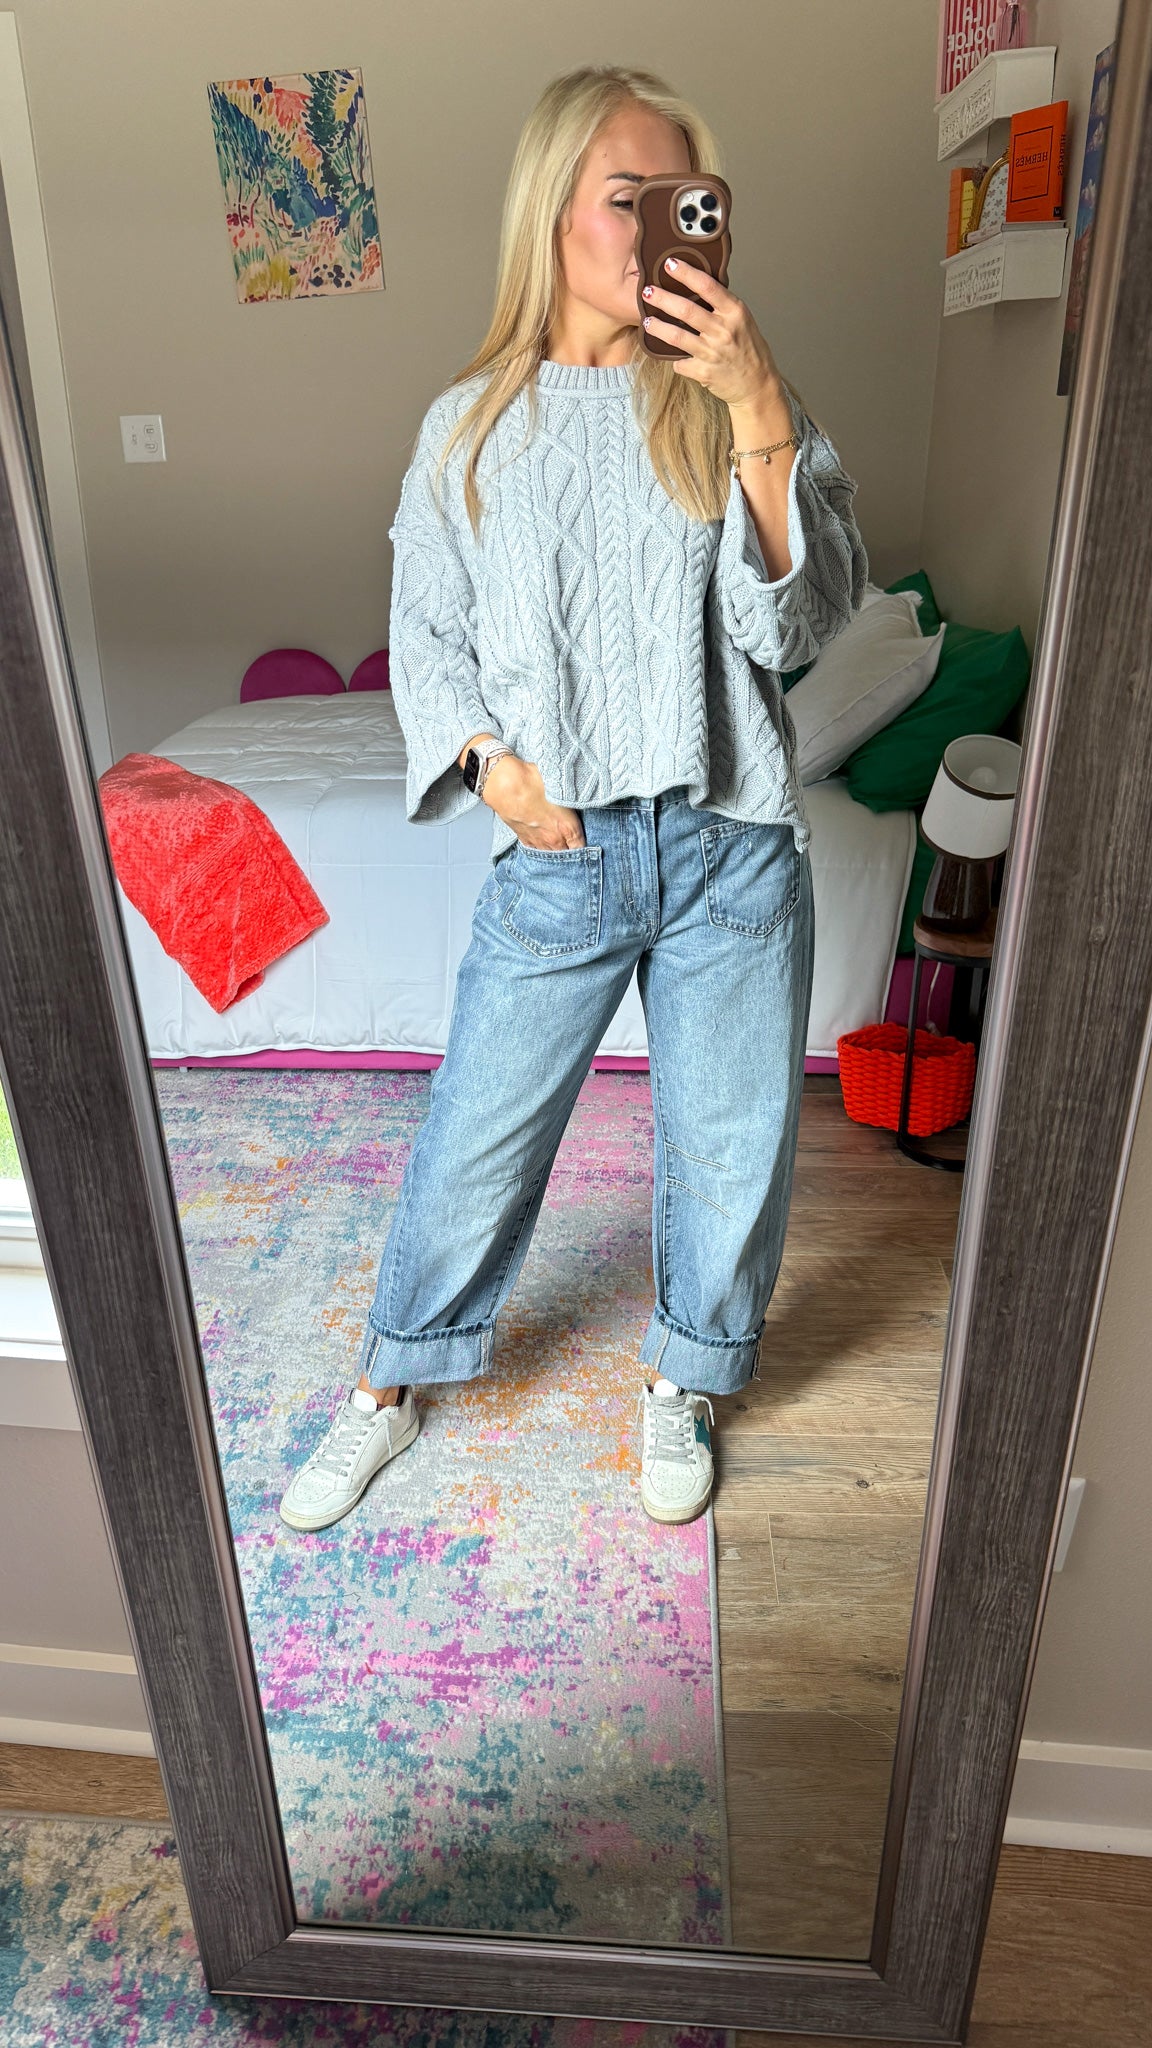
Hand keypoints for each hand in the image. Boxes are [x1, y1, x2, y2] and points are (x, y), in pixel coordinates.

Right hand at [482, 754, 585, 848]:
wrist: (505, 785)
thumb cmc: (533, 782)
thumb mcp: (562, 786)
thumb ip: (575, 797)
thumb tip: (582, 795)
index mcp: (568, 827)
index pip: (582, 847)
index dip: (588, 846)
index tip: (589, 841)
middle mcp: (554, 839)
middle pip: (568, 855)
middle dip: (573, 852)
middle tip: (575, 844)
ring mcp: (538, 841)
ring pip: (552, 855)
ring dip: (557, 851)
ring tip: (560, 845)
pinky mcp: (524, 839)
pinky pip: (537, 851)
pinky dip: (542, 849)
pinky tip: (545, 844)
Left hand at [640, 258, 782, 411]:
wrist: (757, 385)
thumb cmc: (749, 350)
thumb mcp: (742, 320)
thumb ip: (722, 306)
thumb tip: (696, 287)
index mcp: (734, 313)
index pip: (708, 286)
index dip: (686, 273)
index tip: (670, 264)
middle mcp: (723, 331)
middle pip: (686, 309)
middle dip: (662, 298)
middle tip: (646, 291)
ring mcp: (712, 353)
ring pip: (676, 336)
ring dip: (657, 327)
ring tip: (646, 321)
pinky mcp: (703, 372)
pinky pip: (680, 363)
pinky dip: (674, 360)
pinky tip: (669, 355)